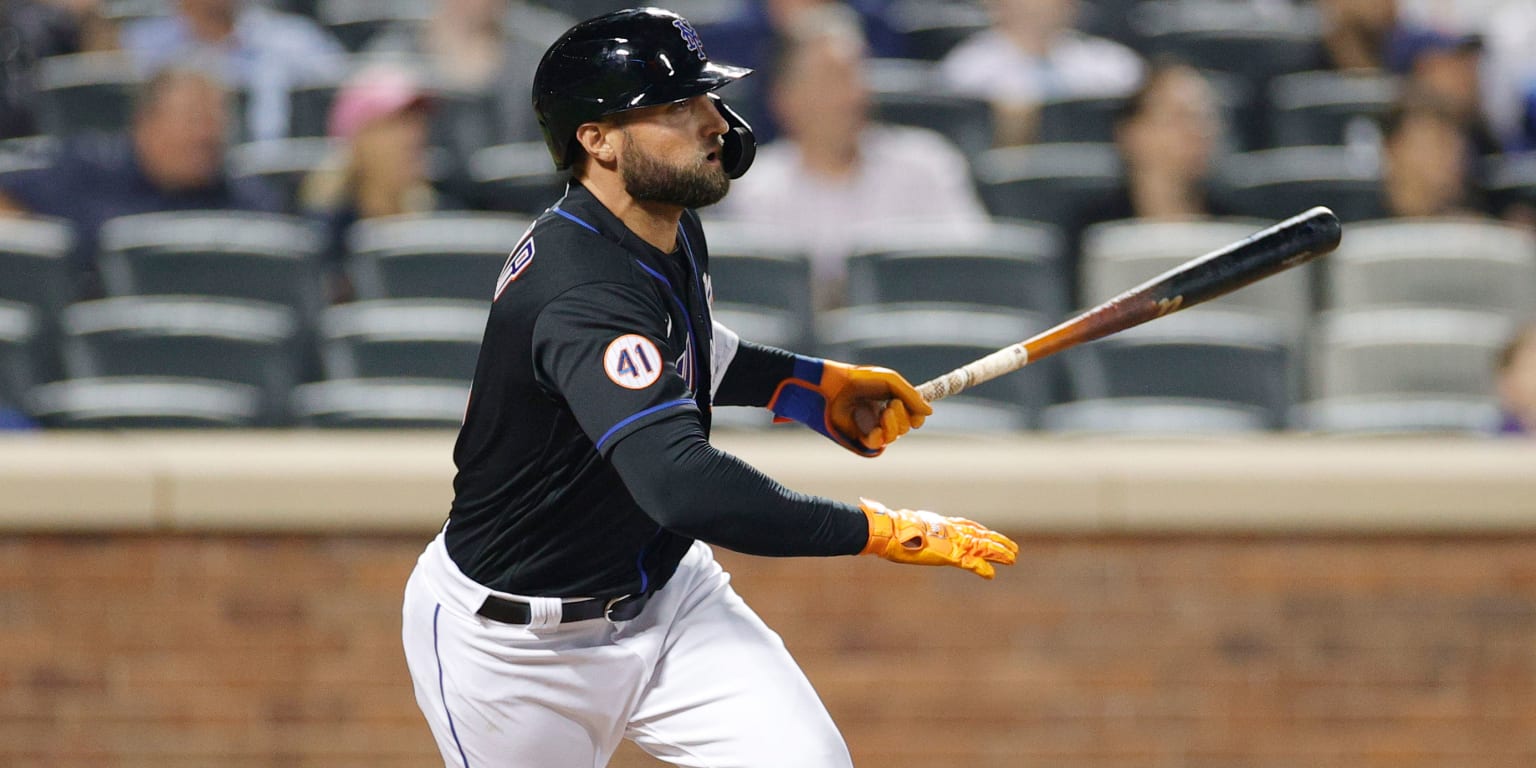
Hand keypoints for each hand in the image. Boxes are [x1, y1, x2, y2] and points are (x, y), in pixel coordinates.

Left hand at [768, 359, 931, 456]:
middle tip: (892, 403)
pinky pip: (877, 444)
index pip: (913, 417)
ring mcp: (871, 427)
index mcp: (891, 402)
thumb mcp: (891, 382)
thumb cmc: (860, 379)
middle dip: (903, 416)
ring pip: (894, 436)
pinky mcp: (859, 437)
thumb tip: (930, 412)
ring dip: (893, 425)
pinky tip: (876, 427)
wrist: (834, 386)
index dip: (917, 417)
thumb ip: (912, 396)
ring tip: (883, 412)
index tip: (915, 411)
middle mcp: (883, 416)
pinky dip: (880, 435)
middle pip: (907, 427)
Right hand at [858, 498, 1018, 578]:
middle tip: (1013, 548)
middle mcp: (949, 530)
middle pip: (980, 534)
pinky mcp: (950, 554)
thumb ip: (895, 521)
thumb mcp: (896, 522)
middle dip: (997, 541)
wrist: (885, 531)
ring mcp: (951, 541)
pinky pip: (971, 563)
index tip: (988, 532)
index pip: (964, 524)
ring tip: (1013, 558)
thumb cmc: (886, 526)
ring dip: (999, 552)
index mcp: (938, 522)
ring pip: (983, 546)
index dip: (979, 529)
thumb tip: (869, 507)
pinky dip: (982, 568)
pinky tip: (992, 574)